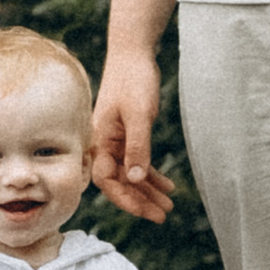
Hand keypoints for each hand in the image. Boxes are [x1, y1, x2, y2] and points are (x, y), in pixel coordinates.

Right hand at [91, 47, 175, 223]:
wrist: (133, 54)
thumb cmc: (133, 80)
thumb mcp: (139, 114)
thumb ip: (137, 147)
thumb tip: (136, 179)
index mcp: (99, 141)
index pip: (107, 181)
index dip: (126, 199)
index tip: (147, 211)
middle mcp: (104, 144)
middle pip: (119, 182)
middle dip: (140, 200)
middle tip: (164, 215)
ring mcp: (115, 141)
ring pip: (130, 174)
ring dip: (148, 191)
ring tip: (169, 205)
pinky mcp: (126, 135)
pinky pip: (137, 162)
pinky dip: (151, 175)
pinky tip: (167, 185)